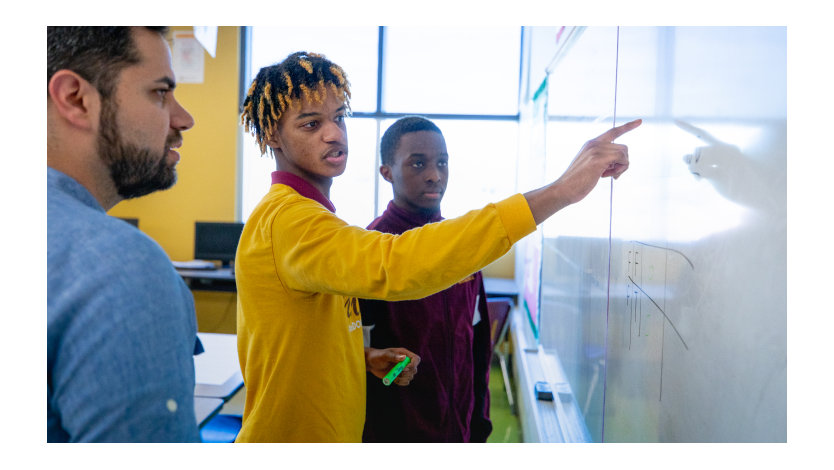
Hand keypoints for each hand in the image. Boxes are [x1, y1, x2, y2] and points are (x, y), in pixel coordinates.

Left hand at [365, 347, 420, 385]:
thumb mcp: (384, 355)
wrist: (371, 363)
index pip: (416, 359)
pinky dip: (401, 383)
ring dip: (404, 379)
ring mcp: (402, 370)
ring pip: (410, 377)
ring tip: (394, 376)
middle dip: (408, 373)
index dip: (414, 364)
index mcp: (404, 354)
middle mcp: (405, 362)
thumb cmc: (377, 356)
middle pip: (414, 369)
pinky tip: (394, 380)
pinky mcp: (398, 376)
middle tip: (399, 372)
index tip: (406, 368)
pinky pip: (405, 382)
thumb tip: (404, 358)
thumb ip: (393, 357)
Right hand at [525, 119, 641, 223]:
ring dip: (621, 167)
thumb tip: (619, 163)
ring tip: (608, 176)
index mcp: (591, 144)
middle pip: (624, 147)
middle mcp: (594, 143)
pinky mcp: (599, 159)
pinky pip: (622, 159)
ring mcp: (596, 150)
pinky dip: (620, 169)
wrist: (564, 190)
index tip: (640, 121)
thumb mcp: (590, 167)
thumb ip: (603, 160)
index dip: (627, 126)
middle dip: (622, 162)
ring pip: (624, 153)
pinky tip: (608, 176)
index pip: (613, 132)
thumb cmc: (577, 183)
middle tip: (612, 174)